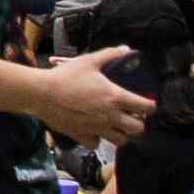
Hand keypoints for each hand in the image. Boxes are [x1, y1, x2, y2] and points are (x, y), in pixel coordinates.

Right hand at [19, 47, 153, 147]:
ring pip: (120, 141)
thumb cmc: (65, 76)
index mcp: (115, 97)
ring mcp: (97, 128)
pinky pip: (97, 144)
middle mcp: (109, 116)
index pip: (145, 107)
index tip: (149, 104)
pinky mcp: (83, 136)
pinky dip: (99, 139)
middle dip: (140, 123)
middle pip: (137, 130)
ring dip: (122, 134)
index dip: (151, 106)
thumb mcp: (89, 61)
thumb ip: (110, 55)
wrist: (42, 93)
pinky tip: (95, 130)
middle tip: (134, 117)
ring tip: (117, 126)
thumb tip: (125, 49)